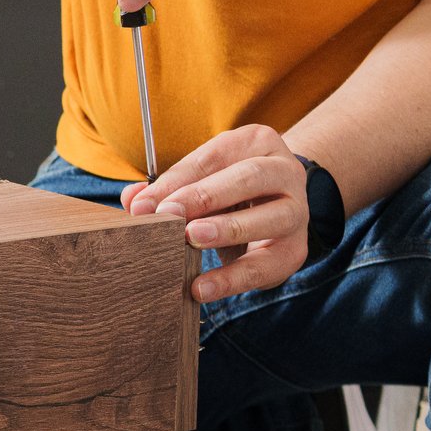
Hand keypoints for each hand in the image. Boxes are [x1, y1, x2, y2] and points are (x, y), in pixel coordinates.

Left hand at [120, 125, 309, 302]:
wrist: (277, 206)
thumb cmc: (228, 188)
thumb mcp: (200, 180)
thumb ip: (169, 188)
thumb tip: (133, 201)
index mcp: (255, 143)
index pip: (213, 158)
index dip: (176, 181)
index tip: (144, 206)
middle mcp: (284, 171)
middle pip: (249, 177)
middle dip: (205, 196)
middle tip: (169, 216)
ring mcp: (297, 210)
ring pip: (272, 217)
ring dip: (229, 229)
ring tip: (192, 241)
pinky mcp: (295, 249)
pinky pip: (268, 265)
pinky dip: (233, 278)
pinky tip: (203, 287)